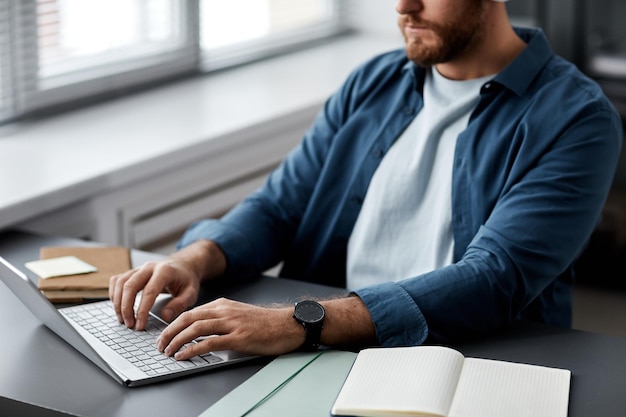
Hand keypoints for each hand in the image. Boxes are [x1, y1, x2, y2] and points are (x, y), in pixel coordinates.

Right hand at [109, 239, 225, 329]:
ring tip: (123, 320)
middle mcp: (149, 267)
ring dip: (118, 303)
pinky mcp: (132, 272)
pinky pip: (117, 280)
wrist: (183, 266)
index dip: (142, 310)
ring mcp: (139, 268)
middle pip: (130, 286)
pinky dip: (114, 294)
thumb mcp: (191, 293)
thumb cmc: (186, 280)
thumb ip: (179, 304)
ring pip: (120, 283)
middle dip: (126, 308)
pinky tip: (118, 307)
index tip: (140, 325)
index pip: (149, 291)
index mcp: (165, 271)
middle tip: (129, 325)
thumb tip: (165, 316)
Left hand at [156, 298, 303, 358]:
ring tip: (167, 351)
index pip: (191, 312)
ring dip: (177, 341)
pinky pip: (209, 342)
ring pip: (195, 328)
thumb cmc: (265, 323)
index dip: (174, 324)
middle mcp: (225, 311)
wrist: (288, 325)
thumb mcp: (239, 315)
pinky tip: (184, 355)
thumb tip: (201, 333)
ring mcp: (232, 324)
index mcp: (223, 305)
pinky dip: (193, 349)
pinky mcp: (239, 337)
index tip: (165, 335)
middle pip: (188, 318)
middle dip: (169, 332)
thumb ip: (220, 320)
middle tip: (160, 344)